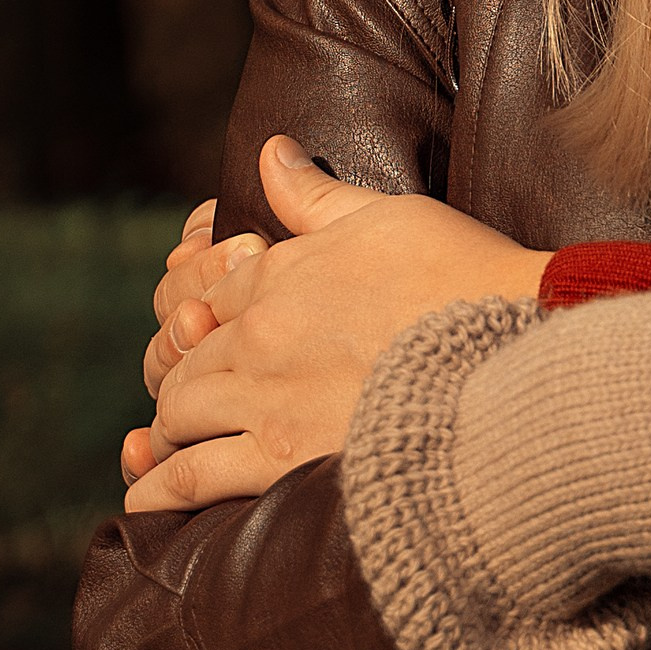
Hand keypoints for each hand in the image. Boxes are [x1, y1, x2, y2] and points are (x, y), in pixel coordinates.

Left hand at [122, 136, 546, 513]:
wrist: (506, 355)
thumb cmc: (461, 278)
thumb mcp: (389, 216)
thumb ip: (316, 195)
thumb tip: (268, 151)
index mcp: (280, 271)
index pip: (207, 293)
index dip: (201, 316)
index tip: (201, 335)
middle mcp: (258, 333)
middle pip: (183, 359)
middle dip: (178, 379)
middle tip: (185, 402)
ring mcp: (264, 398)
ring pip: (178, 415)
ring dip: (167, 432)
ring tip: (165, 449)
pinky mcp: (278, 458)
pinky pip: (190, 478)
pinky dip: (156, 489)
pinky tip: (144, 498)